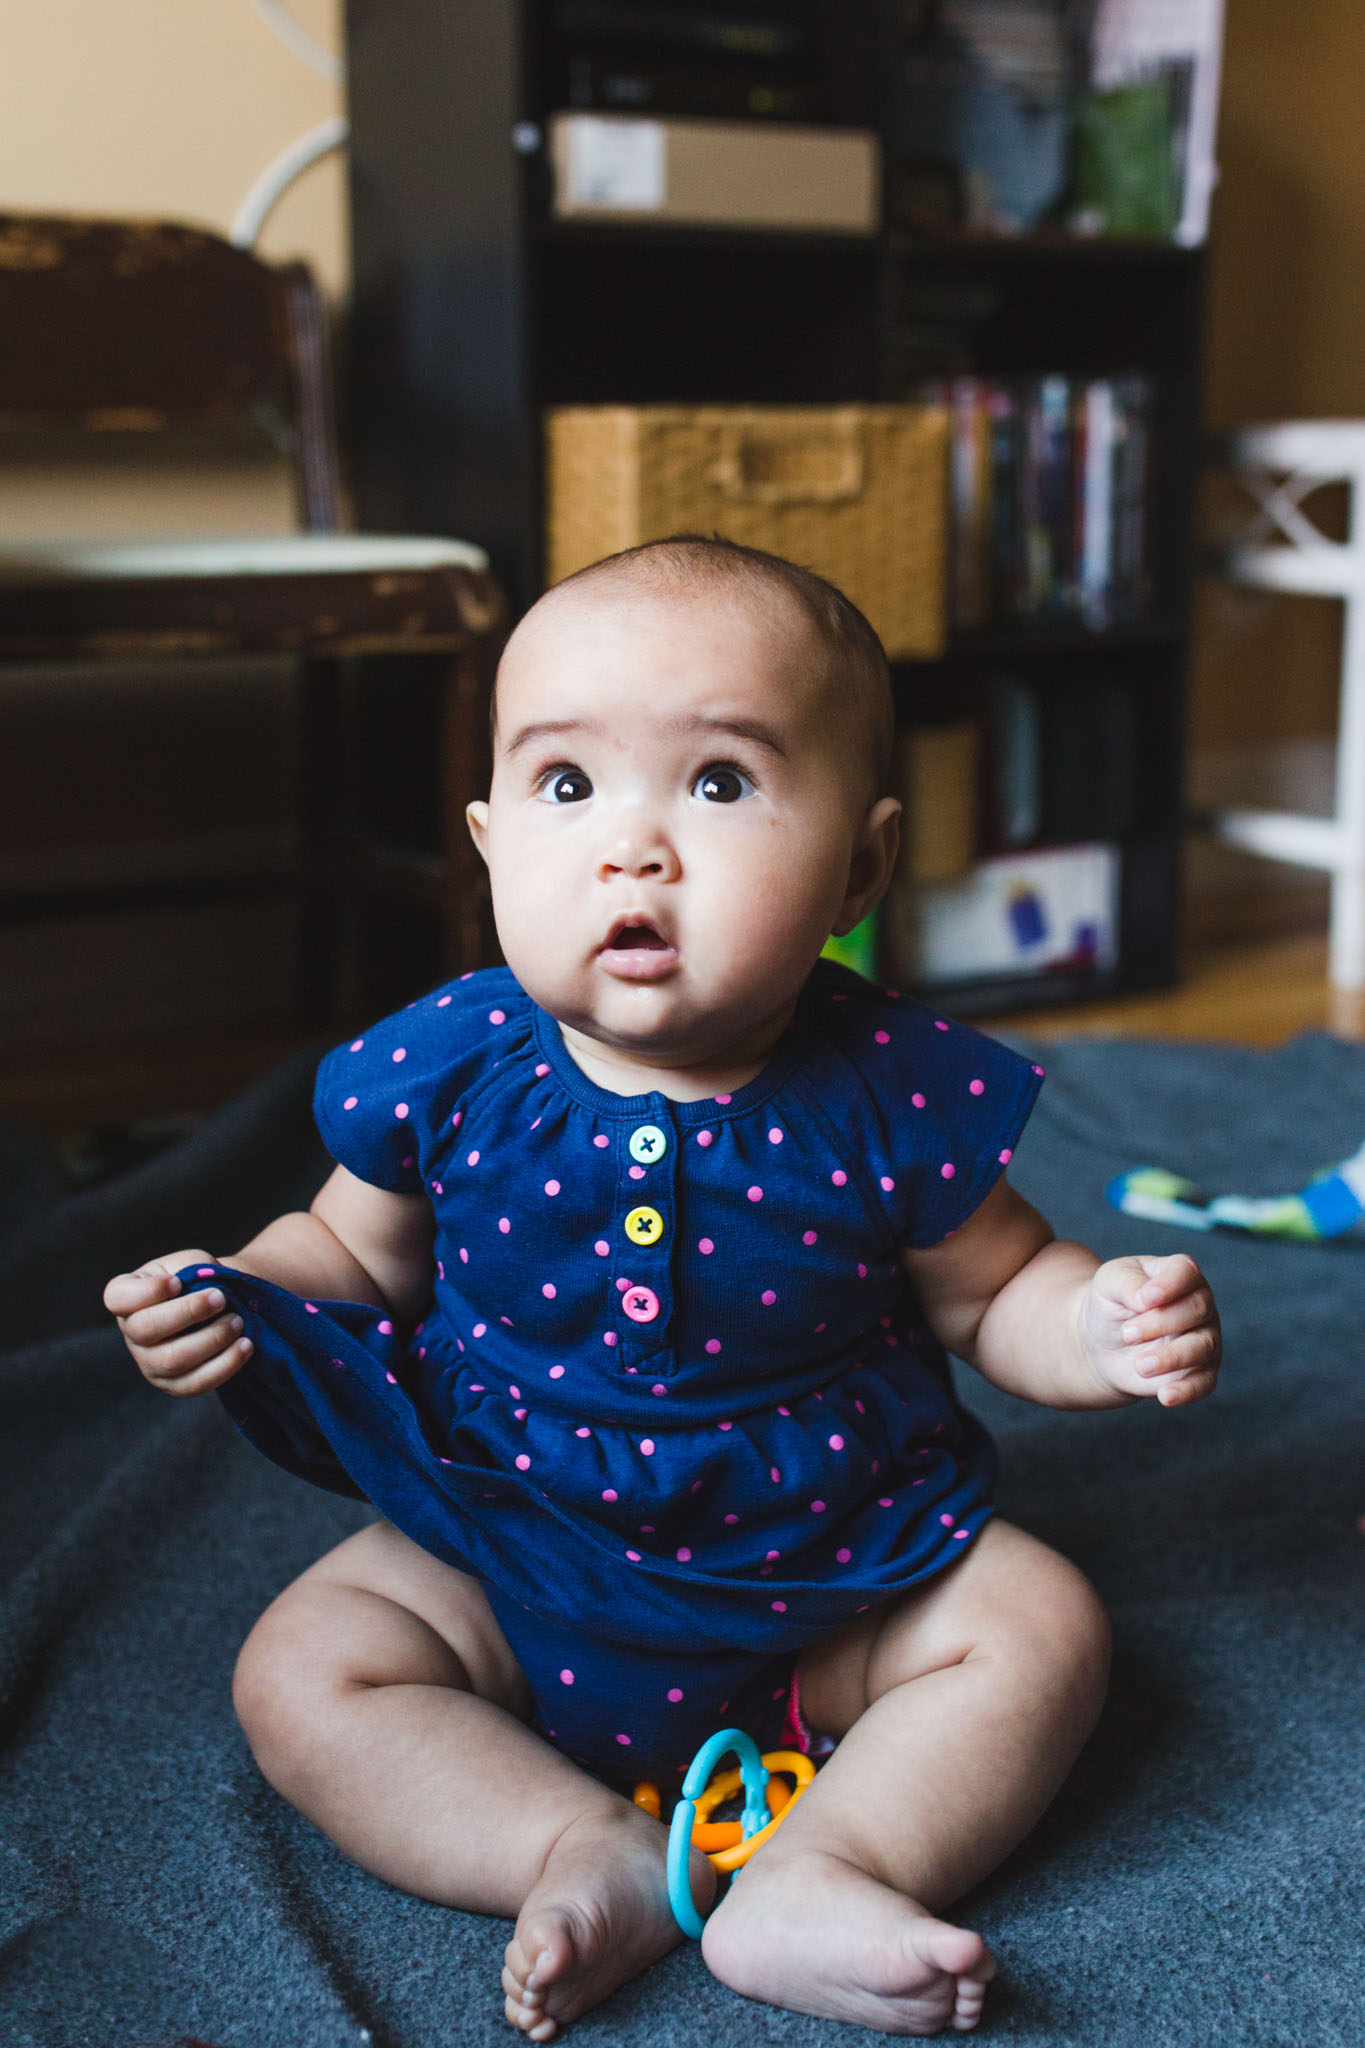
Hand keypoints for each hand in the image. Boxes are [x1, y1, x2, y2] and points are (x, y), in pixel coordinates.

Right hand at [103, 1251, 252, 1397]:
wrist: (220, 1304)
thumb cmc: (199, 1279)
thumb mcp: (191, 1263)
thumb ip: (191, 1272)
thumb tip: (205, 1293)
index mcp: (126, 1298)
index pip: (117, 1298)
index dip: (146, 1292)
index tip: (177, 1282)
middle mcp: (131, 1333)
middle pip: (146, 1330)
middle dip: (188, 1313)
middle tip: (221, 1298)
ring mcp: (149, 1363)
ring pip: (173, 1360)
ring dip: (211, 1339)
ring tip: (238, 1321)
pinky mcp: (174, 1384)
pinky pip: (196, 1384)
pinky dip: (225, 1365)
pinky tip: (245, 1346)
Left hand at [1079, 1253, 1220, 1408]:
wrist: (1102, 1344)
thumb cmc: (1110, 1304)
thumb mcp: (1108, 1283)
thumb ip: (1126, 1283)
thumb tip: (1146, 1297)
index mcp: (1179, 1274)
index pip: (1185, 1272)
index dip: (1169, 1284)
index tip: (1146, 1298)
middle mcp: (1200, 1304)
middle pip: (1196, 1310)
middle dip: (1161, 1323)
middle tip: (1127, 1333)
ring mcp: (1204, 1339)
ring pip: (1202, 1347)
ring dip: (1172, 1357)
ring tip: (1139, 1365)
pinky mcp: (1201, 1372)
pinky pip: (1204, 1383)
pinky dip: (1187, 1391)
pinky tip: (1165, 1396)